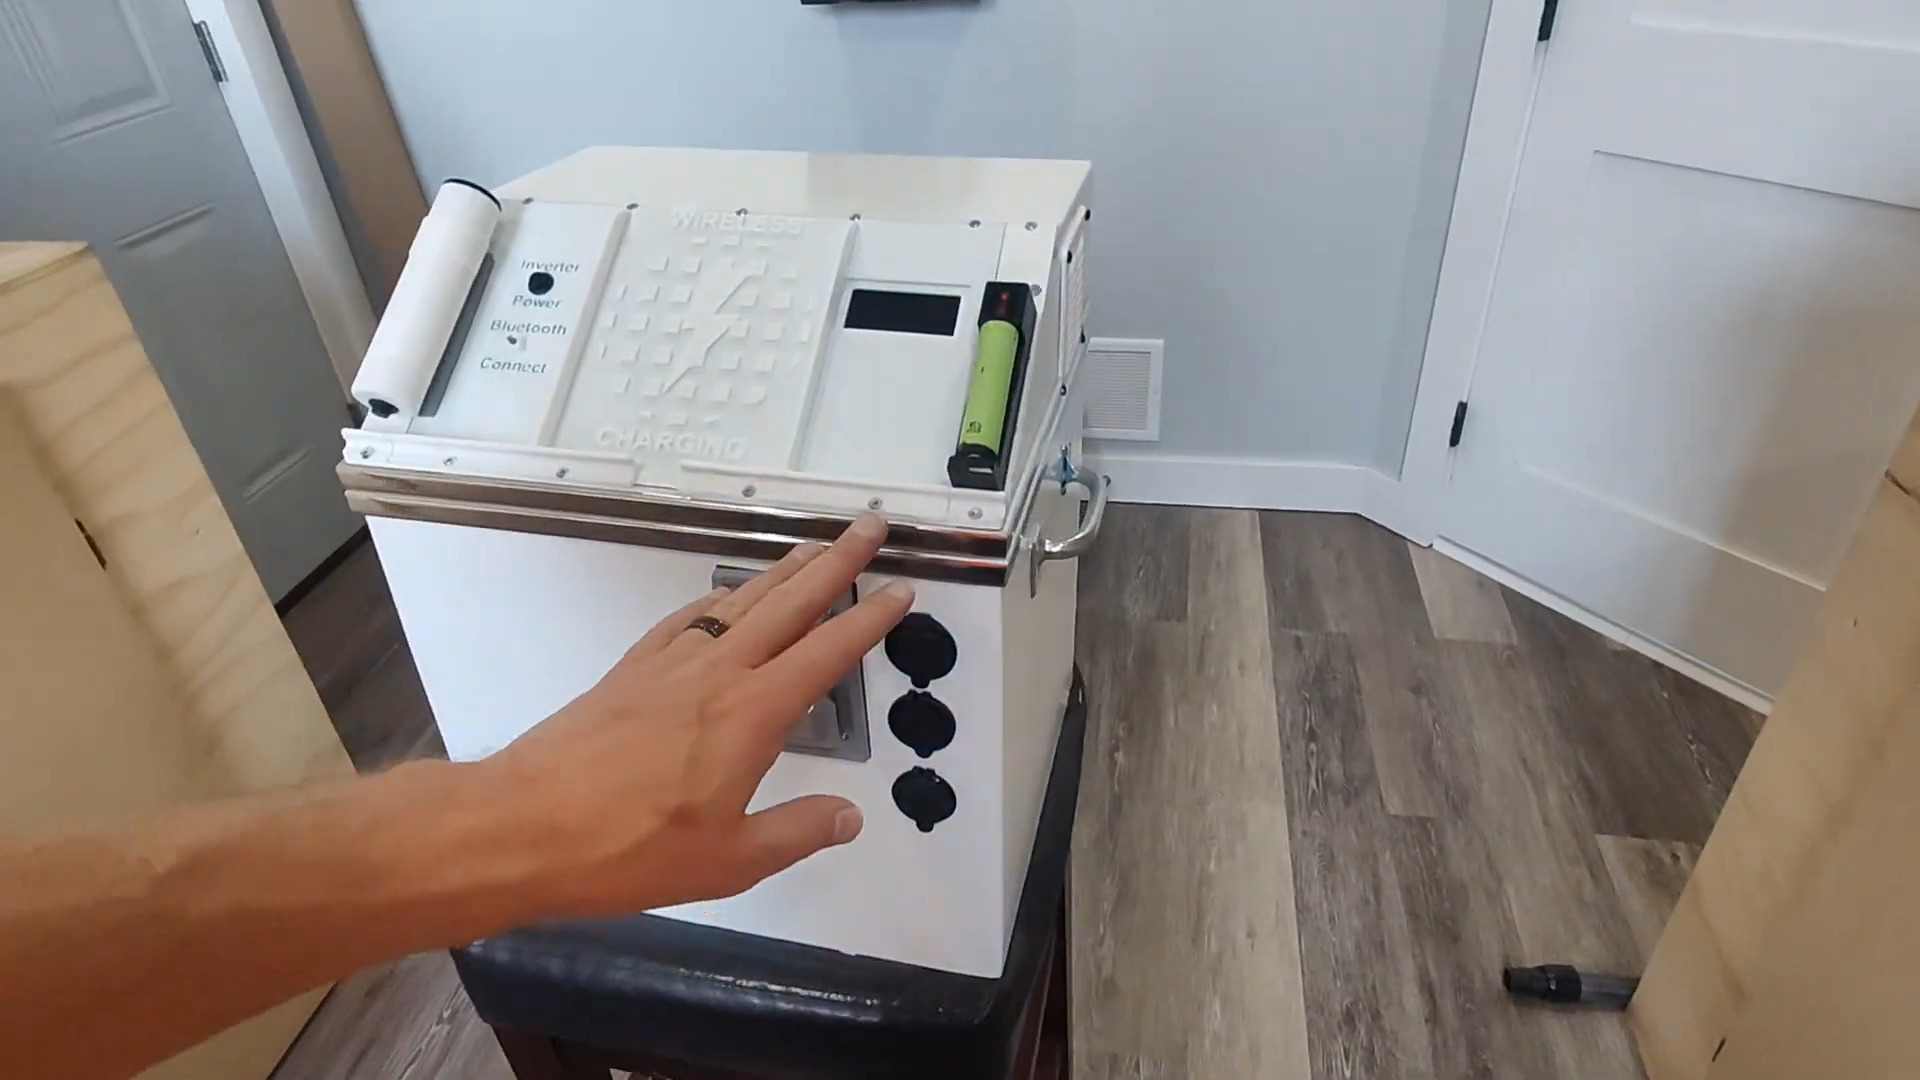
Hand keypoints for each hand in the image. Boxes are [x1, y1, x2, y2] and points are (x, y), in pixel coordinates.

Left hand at [479, 514, 911, 918]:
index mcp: (752, 714)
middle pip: (790, 602)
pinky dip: (720, 599)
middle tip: (869, 526)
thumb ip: (796, 832)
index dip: (869, 621)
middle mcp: (716, 673)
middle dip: (836, 562)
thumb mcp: (730, 860)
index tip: (901, 592)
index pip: (827, 653)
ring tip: (814, 547)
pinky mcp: (631, 670)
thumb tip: (848, 816)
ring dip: (784, 571)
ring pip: (741, 601)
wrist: (526, 825)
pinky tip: (728, 597)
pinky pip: (689, 617)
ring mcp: (669, 664)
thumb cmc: (628, 849)